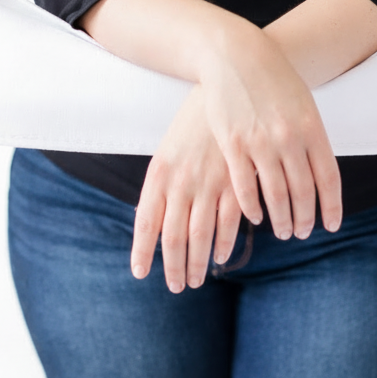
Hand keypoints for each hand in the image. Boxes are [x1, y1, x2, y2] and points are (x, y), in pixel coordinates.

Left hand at [131, 84, 242, 292]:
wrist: (225, 90)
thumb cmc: (193, 124)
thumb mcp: (169, 151)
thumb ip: (162, 187)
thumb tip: (152, 223)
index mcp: (160, 174)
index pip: (145, 222)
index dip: (142, 252)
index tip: (141, 273)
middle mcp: (181, 182)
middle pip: (174, 238)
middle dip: (173, 268)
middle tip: (176, 286)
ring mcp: (209, 183)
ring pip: (201, 236)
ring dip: (197, 263)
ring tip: (194, 281)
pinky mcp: (235, 181)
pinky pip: (228, 223)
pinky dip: (223, 244)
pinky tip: (219, 256)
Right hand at [200, 26, 341, 240]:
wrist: (236, 55)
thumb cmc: (273, 79)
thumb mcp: (302, 104)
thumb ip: (310, 137)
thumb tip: (319, 174)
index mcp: (311, 127)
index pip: (328, 178)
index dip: (331, 206)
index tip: (331, 226)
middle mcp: (289, 138)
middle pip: (303, 191)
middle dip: (305, 218)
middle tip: (302, 233)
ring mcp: (260, 142)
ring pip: (276, 194)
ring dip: (282, 219)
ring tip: (284, 230)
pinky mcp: (233, 143)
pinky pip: (246, 186)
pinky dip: (252, 206)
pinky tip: (256, 216)